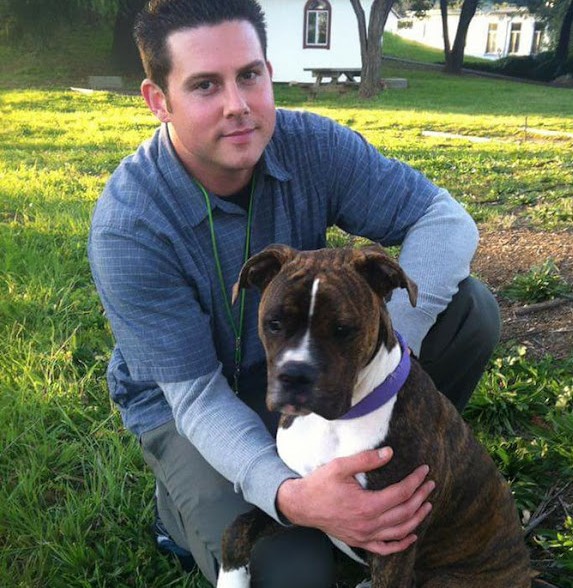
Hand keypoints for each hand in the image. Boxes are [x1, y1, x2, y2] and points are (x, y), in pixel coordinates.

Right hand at [276, 447, 433, 555]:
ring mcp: (364, 536)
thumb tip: (389, 452)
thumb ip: (366, 459)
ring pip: (399, 531)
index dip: (415, 481)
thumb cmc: (319, 484)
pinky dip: (401, 544)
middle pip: (404, 512)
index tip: (424, 471)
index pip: (400, 493)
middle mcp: (368, 524)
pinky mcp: (359, 541)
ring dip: (417, 518)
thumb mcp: (340, 466)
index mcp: (366, 505)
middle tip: (431, 484)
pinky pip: (385, 548)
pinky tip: (411, 535)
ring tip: (428, 505)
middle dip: (421, 497)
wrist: (301, 505)